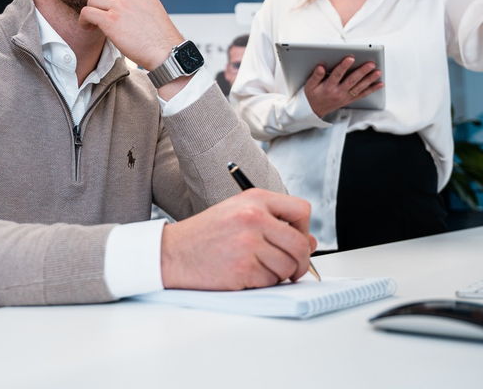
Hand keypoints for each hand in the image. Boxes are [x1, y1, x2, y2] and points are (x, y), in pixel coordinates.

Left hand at [78, 0, 183, 70]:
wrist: (166, 52)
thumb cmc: (160, 38)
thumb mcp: (152, 9)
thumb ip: (136, 3)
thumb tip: (117, 7)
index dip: (112, 2)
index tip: (113, 14)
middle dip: (102, 8)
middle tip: (104, 22)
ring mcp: (120, 5)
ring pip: (93, 2)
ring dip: (93, 14)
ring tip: (96, 26)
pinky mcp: (110, 19)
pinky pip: (87, 13)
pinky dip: (84, 20)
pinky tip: (89, 28)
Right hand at [161, 189, 316, 289]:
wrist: (172, 253)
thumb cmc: (205, 234)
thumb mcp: (238, 214)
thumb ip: (275, 223)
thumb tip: (310, 242)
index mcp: (254, 199)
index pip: (301, 210)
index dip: (304, 229)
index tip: (297, 239)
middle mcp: (254, 217)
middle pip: (300, 243)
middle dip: (301, 262)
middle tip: (293, 268)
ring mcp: (248, 243)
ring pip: (287, 266)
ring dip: (278, 274)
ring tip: (258, 268)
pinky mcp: (243, 268)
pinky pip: (270, 282)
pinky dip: (261, 283)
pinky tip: (244, 275)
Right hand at [304, 57, 382, 117]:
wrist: (315, 111)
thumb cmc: (313, 96)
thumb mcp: (309, 86)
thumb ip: (315, 76)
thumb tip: (320, 67)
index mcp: (328, 87)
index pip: (337, 75)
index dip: (343, 66)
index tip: (350, 58)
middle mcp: (338, 92)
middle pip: (352, 81)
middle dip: (362, 72)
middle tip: (370, 64)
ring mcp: (346, 97)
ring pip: (360, 87)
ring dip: (370, 79)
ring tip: (378, 72)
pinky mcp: (350, 99)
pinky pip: (363, 94)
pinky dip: (372, 89)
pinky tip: (379, 84)